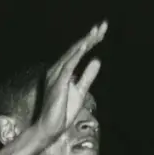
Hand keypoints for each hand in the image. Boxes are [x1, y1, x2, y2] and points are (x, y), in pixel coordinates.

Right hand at [34, 22, 107, 144]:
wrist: (49, 129)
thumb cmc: (62, 112)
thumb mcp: (80, 91)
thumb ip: (87, 76)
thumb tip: (97, 60)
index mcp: (63, 70)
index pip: (78, 52)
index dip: (90, 41)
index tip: (102, 31)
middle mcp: (58, 69)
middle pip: (76, 49)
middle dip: (90, 37)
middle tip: (104, 26)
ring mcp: (56, 75)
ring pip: (73, 54)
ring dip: (85, 42)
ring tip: (97, 33)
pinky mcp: (58, 83)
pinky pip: (68, 65)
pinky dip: (76, 55)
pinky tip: (84, 46)